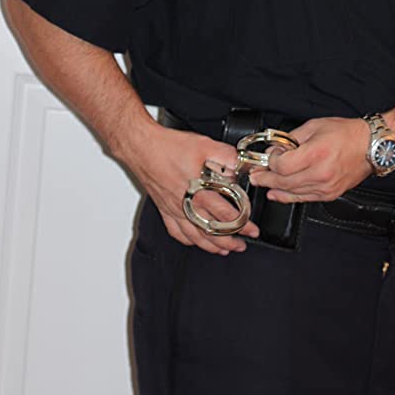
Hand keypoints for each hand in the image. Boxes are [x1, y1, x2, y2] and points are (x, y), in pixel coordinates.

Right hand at [119, 119, 259, 253]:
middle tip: (242, 244)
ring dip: (211, 246)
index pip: (226, 215)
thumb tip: (240, 166)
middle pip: (211, 231)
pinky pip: (175, 231)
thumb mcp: (205, 145)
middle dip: (230, 241)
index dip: (242, 225)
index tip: (252, 229)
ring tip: (223, 249)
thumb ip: (226, 156)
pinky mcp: (163, 208)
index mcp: (198, 191)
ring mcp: (173, 209)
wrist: (141, 147)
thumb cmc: (169, 147)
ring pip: (194, 236)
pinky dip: (187, 240)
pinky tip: (193, 241)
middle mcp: (186, 204)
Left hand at [249, 117, 369, 202]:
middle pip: (283, 181)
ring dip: (273, 188)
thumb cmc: (346, 134)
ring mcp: (325, 187)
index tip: (268, 156)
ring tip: (262, 183)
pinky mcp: (329, 194)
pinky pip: (303, 198)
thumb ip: (291, 139)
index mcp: (316, 153)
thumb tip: (275, 148)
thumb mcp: (315, 126)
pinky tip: (277, 194)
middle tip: (254, 174)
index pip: (282, 165)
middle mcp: (321, 173)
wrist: (370, 146)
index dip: (270, 161)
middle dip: (265, 178)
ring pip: (291, 192)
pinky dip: (287, 197)